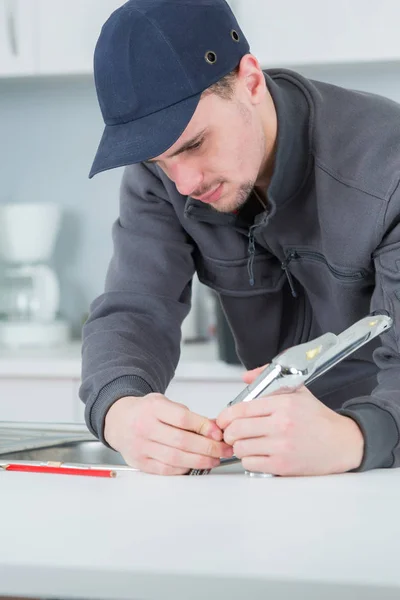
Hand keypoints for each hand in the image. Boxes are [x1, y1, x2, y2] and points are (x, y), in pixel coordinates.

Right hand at [104, 394, 233, 475]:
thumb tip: (214, 428)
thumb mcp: (164, 403)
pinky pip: (166, 469)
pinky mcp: (140, 462)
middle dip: (208, 447)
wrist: (118, 420)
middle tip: (223, 449)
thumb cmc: (144, 411)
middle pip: (181, 441)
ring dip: (199, 461)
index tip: (218, 432)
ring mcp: (141, 446)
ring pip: (175, 458)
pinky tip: (195, 465)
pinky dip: (184, 469)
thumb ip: (187, 415)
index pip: (182, 419)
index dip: (203, 427)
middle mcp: (145, 427)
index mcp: (153, 408)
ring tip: (214, 459)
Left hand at [217, 366, 363, 475]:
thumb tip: (246, 377)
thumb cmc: (319, 419)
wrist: (342, 442)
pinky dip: (249, 460)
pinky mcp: (283, 465)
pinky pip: (251, 464)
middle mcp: (281, 424)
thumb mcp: (297, 391)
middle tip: (232, 433)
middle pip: (237, 429)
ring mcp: (282, 446)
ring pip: (241, 448)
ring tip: (246, 444)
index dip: (225, 416)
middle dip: (229, 432)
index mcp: (283, 404)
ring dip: (239, 447)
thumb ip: (268, 381)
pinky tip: (257, 455)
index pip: (241, 409)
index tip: (223, 420)